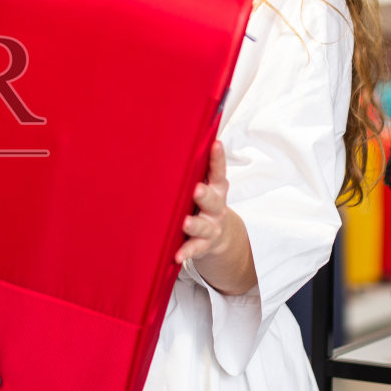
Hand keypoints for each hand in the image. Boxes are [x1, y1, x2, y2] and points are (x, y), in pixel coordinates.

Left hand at [176, 141, 256, 294]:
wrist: (219, 237)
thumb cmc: (203, 203)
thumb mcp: (204, 185)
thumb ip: (193, 169)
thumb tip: (172, 135)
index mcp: (216, 188)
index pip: (218, 171)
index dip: (217, 157)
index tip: (215, 143)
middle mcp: (216, 207)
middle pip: (213, 199)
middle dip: (205, 194)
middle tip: (197, 189)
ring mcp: (211, 227)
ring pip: (204, 225)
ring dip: (194, 224)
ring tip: (186, 223)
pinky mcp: (203, 245)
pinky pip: (194, 249)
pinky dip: (186, 252)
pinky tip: (176, 255)